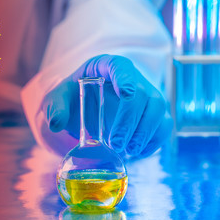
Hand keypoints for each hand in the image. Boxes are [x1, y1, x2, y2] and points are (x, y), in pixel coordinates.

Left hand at [42, 54, 172, 157]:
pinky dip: (154, 141)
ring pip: (158, 109)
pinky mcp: (153, 114)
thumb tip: (56, 124)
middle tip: (116, 144)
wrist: (85, 107)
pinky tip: (137, 153)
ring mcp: (146, 95)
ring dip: (145, 133)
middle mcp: (132, 78)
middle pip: (142, 94)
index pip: (121, 66)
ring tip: (129, 152)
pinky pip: (163, 126)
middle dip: (131, 121)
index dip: (126, 78)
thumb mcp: (58, 99)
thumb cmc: (73, 97)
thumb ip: (55, 108)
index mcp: (107, 67)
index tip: (127, 94)